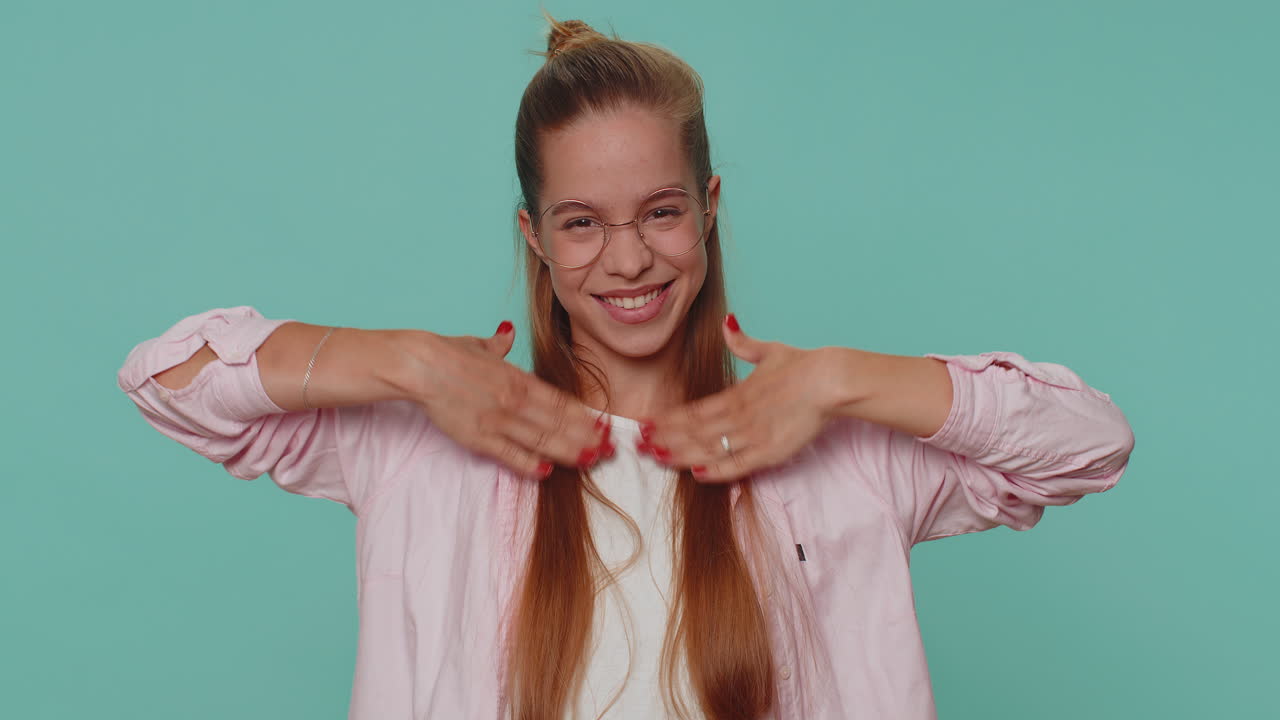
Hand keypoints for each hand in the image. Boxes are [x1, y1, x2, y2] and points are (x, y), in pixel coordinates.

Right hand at [397, 321, 613, 478]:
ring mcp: (498, 420)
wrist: (420, 365)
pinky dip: (529, 464)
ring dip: (568, 452)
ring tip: (589, 461)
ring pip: (541, 440)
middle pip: (558, 423)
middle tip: (607, 450)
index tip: (602, 426)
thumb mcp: (480, 345)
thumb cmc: (448, 354)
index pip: (560, 401)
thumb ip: (499, 344)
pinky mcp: (478, 437)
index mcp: (518, 378)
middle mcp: (515, 400)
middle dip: (586, 438)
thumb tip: (507, 331)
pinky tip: (546, 471)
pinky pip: (509, 454)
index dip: (584, 416)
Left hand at [639, 314, 842, 482]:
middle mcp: (739, 415)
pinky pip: (738, 464)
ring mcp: (753, 435)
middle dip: (665, 438)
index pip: (693, 410)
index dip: (668, 419)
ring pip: (710, 448)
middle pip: (694, 431)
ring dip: (682, 454)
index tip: (646, 425)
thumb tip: (727, 322)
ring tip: (657, 458)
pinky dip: (717, 470)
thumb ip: (743, 342)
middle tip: (639, 445)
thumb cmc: (803, 366)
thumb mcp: (769, 350)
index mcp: (736, 393)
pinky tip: (697, 474)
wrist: (831, 380)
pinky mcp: (771, 452)